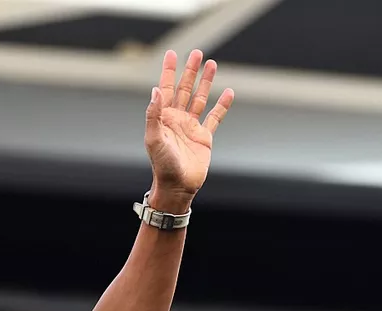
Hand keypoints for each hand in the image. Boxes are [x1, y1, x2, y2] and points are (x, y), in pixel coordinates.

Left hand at [145, 49, 233, 210]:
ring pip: (199, 98)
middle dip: (190, 71)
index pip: (166, 89)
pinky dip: (222, 106)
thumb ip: (153, 115)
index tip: (172, 54)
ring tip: (212, 64)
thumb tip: (156, 90)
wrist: (177, 186)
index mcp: (163, 118)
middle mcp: (177, 119)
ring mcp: (191, 127)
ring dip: (205, 82)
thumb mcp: (154, 139)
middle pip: (184, 89)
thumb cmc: (162, 165)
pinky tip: (228, 93)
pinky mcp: (205, 137)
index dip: (169, 71)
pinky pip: (215, 117)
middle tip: (196, 53)